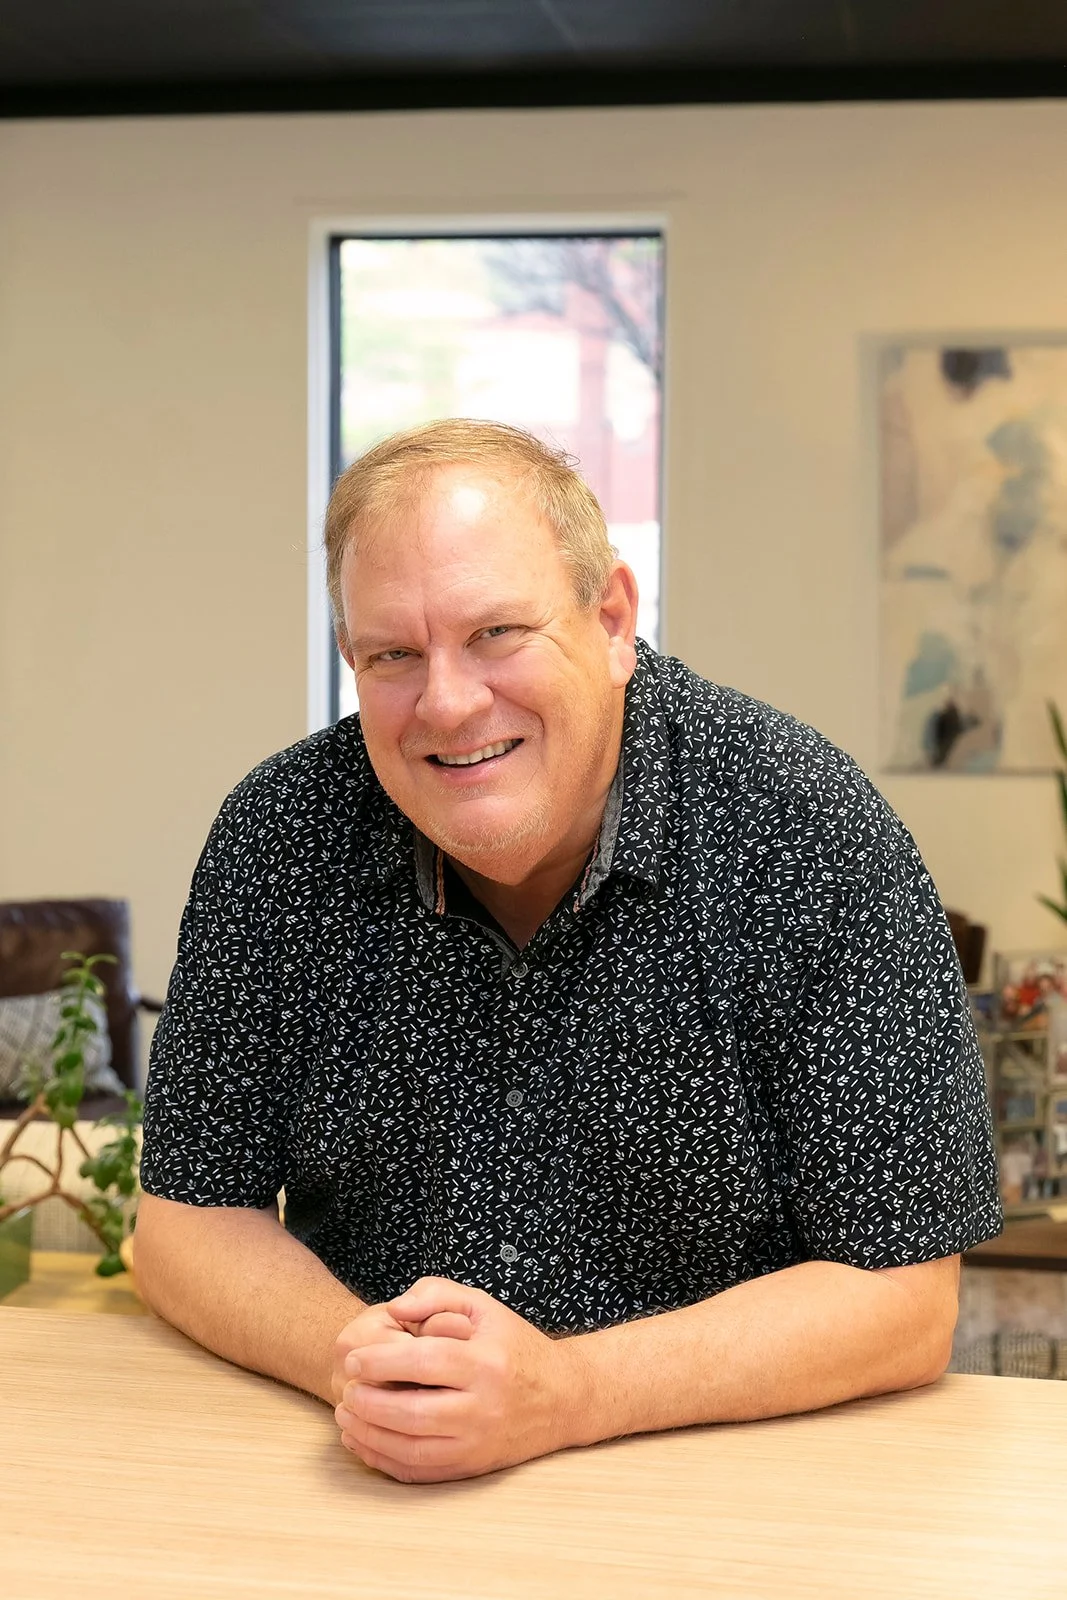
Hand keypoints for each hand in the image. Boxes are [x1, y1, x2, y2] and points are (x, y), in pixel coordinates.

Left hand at [334, 1276, 588, 1482]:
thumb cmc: (514, 1346)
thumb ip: (437, 1295)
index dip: (382, 1362)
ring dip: (369, 1435)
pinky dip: (385, 1460)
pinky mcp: (472, 1468)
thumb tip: (396, 1308)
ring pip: (411, 1448)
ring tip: (346, 1413)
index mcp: (486, 1363)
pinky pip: (419, 1471)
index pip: (424, 1363)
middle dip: (369, 1402)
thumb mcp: (483, 1306)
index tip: (354, 1359)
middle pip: (413, 1412)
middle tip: (345, 1387)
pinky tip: (364, 1441)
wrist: (562, 1397)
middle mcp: (483, 1407)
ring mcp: (477, 1443)